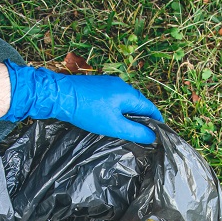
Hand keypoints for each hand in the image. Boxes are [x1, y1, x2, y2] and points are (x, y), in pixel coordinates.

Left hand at [0, 60, 162, 143]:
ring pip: (127, 101)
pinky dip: (121, 108)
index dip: (157, 121)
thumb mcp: (114, 126)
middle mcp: (122, 85)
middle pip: (140, 104)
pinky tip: (115, 118)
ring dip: (132, 113)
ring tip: (131, 128)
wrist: (60, 95)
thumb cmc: (88, 111)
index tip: (161, 133)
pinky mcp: (99, 86)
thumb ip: (135, 131)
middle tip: (147, 133)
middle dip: (145, 118)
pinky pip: (116, 98)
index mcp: (129, 94)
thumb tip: (152, 137)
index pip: (151, 108)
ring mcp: (110, 83)